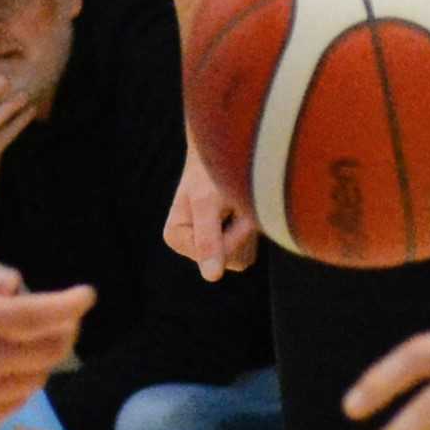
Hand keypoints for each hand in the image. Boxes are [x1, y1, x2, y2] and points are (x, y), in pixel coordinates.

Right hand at [0, 244, 91, 429]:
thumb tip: (15, 286)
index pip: (38, 316)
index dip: (71, 304)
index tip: (86, 295)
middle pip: (46, 351)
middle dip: (63, 329)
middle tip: (57, 315)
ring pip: (33, 380)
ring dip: (42, 357)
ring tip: (25, 339)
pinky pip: (11, 407)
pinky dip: (21, 385)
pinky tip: (6, 368)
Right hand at [167, 143, 256, 280]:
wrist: (223, 151)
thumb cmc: (210, 171)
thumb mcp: (207, 202)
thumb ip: (208, 239)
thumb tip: (211, 278)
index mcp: (176, 236)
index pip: (219, 256)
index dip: (233, 234)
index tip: (229, 205)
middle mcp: (191, 246)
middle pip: (232, 261)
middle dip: (243, 231)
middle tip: (236, 201)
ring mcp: (211, 247)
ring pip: (244, 258)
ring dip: (250, 229)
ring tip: (238, 203)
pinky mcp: (228, 244)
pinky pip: (250, 252)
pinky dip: (253, 230)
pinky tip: (241, 210)